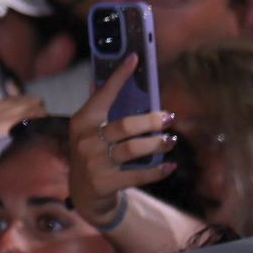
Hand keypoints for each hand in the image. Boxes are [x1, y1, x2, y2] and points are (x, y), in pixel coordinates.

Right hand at [67, 53, 176, 227]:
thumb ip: (99, 108)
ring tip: (171, 140)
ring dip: (158, 143)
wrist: (84, 195)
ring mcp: (94, 164)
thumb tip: (104, 78)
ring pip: (134, 149)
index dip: (118, 77)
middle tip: (169, 117)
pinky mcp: (105, 183)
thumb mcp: (90, 131)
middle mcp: (85, 142)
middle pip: (125, 126)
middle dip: (151, 121)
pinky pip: (138, 175)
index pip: (102, 96)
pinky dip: (157, 170)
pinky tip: (169, 165)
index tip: (134, 58)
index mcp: (81, 123)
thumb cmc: (93, 155)